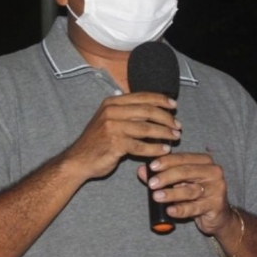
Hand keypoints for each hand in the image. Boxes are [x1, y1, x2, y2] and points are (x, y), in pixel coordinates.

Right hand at [62, 92, 180, 180]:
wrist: (78, 160)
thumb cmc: (97, 141)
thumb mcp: (108, 119)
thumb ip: (126, 111)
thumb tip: (152, 107)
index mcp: (112, 103)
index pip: (141, 97)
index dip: (160, 100)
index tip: (174, 106)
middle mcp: (112, 112)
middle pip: (147, 111)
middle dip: (166, 118)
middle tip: (178, 125)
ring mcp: (112, 128)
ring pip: (146, 129)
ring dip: (164, 133)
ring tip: (175, 137)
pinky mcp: (115, 144)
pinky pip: (141, 146)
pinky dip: (155, 148)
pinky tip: (164, 150)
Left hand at [136, 153, 231, 234]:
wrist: (217, 215)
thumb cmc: (196, 194)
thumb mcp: (179, 182)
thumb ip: (161, 175)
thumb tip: (141, 170)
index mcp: (204, 161)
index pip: (183, 158)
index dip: (166, 161)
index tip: (151, 166)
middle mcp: (213, 172)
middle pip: (186, 172)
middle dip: (166, 177)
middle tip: (151, 183)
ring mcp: (216, 189)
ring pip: (190, 190)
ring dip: (171, 194)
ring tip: (156, 196)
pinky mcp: (216, 206)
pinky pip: (195, 208)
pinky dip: (181, 209)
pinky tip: (170, 210)